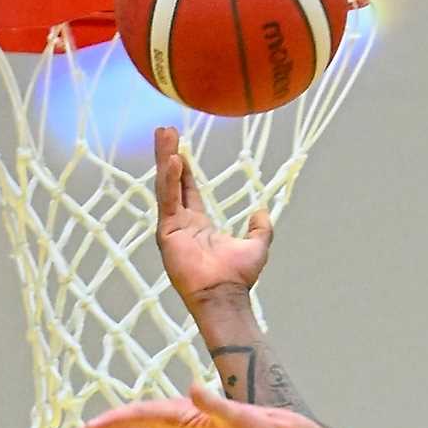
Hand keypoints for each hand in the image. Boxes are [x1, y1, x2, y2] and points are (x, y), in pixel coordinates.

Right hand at [153, 124, 271, 307]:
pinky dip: (169, 180)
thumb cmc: (238, 277)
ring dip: (165, 160)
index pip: (188, 191)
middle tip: (166, 132)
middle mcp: (183, 224)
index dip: (184, 171)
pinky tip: (173, 160)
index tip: (180, 150)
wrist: (225, 295)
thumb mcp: (256, 246)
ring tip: (164, 135)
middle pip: (173, 183)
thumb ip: (261, 229)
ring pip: (167, 186)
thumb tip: (262, 212)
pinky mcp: (167, 232)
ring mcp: (173, 227)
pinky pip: (168, 201)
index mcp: (199, 226)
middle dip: (169, 157)